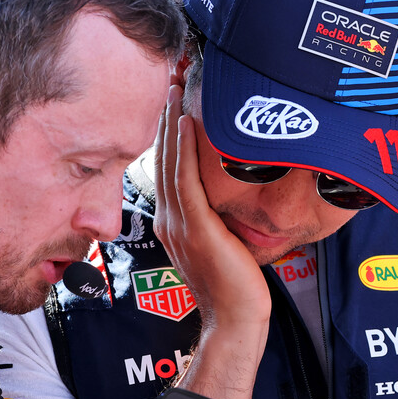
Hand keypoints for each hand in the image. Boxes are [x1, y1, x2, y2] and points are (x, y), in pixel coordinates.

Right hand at [154, 86, 271, 398]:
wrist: (234, 320)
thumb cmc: (234, 287)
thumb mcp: (223, 242)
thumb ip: (219, 215)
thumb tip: (231, 192)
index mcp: (174, 222)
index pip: (167, 166)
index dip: (167, 130)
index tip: (172, 98)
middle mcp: (170, 219)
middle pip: (163, 156)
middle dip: (165, 116)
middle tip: (169, 78)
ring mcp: (179, 223)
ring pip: (171, 162)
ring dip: (172, 122)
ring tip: (174, 88)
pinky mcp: (196, 228)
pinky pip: (186, 180)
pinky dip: (185, 149)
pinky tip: (187, 122)